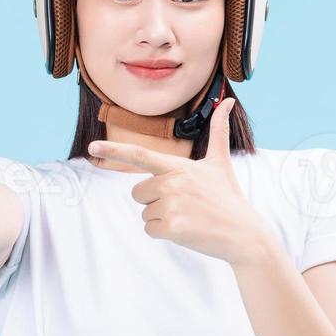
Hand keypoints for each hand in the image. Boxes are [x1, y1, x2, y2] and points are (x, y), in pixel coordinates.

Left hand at [87, 97, 270, 264]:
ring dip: (161, 218)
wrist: (243, 233)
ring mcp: (171, 204)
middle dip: (154, 201)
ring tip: (188, 217)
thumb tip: (229, 102)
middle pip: (138, 192)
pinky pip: (150, 230)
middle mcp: (172, 182)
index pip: (140, 154)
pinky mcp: (172, 226)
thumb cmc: (229, 197)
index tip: (92, 147)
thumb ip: (219, 131)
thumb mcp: (221, 162)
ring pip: (144, 213)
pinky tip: (186, 229)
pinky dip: (164, 233)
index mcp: (178, 165)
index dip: (114, 149)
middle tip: (184, 204)